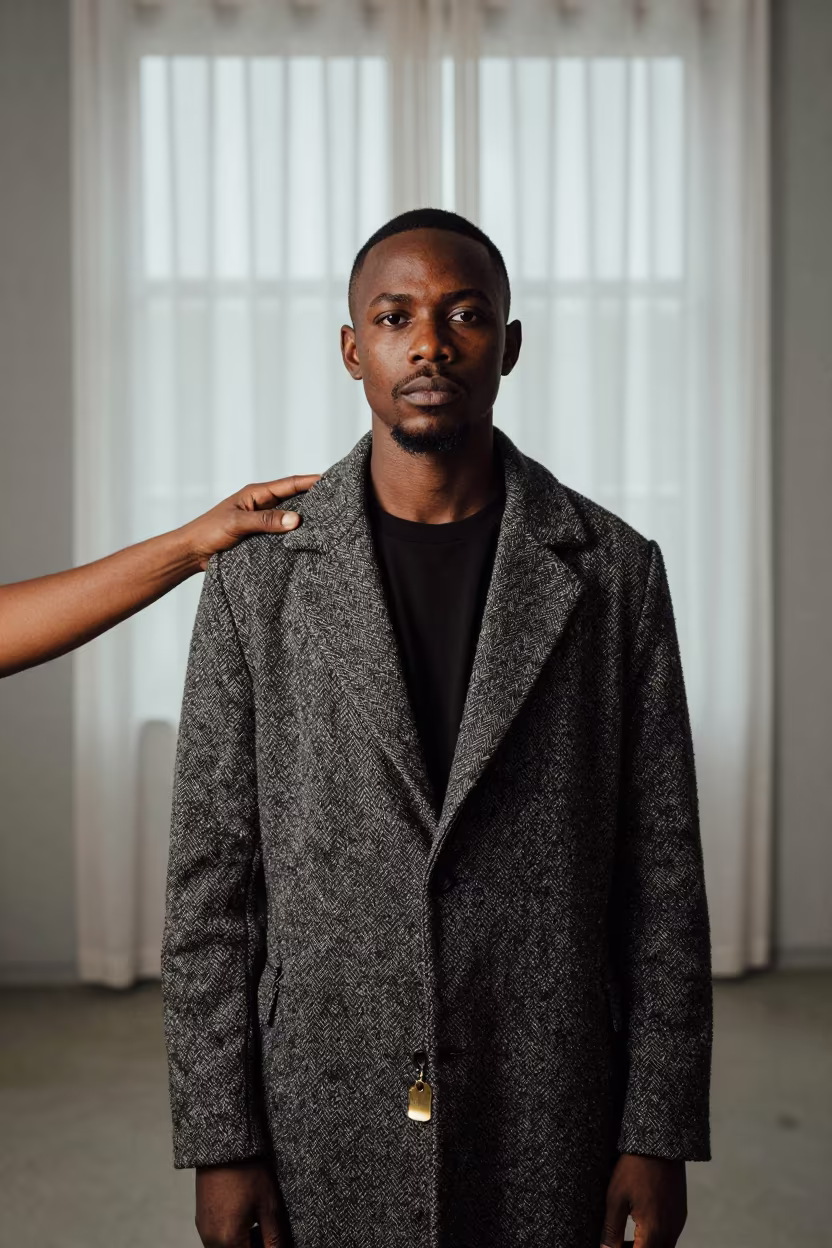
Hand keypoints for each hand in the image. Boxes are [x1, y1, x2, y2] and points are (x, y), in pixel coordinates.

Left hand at [180, 474, 321, 570]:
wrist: (191, 553)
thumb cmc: (208, 532)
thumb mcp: (237, 523)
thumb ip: (266, 521)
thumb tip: (296, 520)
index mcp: (256, 494)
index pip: (291, 484)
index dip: (312, 481)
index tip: (333, 480)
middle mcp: (262, 505)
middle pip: (295, 499)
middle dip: (315, 500)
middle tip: (340, 503)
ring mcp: (262, 521)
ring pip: (290, 518)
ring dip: (307, 521)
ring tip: (331, 523)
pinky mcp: (261, 538)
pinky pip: (283, 535)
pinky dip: (296, 537)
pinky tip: (309, 542)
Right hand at [195, 1158, 286, 1247]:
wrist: (223, 1147)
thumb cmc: (246, 1172)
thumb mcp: (268, 1206)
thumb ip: (275, 1239)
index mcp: (228, 1241)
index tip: (272, 1241)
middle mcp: (211, 1241)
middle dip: (255, 1247)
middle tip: (267, 1232)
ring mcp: (204, 1231)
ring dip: (244, 1243)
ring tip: (258, 1223)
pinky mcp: (201, 1221)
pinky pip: (217, 1240)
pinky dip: (232, 1236)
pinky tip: (245, 1217)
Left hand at [601, 1153, 686, 1246]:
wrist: (659, 1143)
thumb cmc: (635, 1168)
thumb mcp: (616, 1198)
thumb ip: (611, 1230)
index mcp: (654, 1230)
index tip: (613, 1247)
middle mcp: (670, 1230)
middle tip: (617, 1244)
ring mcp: (678, 1222)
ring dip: (645, 1247)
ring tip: (625, 1239)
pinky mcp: (680, 1213)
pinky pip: (669, 1235)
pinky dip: (654, 1238)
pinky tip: (639, 1225)